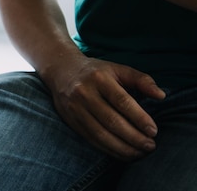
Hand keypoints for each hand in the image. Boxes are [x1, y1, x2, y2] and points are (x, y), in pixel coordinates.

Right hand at [44, 54, 165, 160]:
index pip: (122, 101)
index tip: (154, 131)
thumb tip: (161, 95)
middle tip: (150, 146)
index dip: (139, 118)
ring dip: (123, 147)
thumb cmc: (96, 72)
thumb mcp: (118, 69)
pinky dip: (109, 149)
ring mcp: (75, 108)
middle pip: (112, 121)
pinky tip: (123, 153)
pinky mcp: (70, 120)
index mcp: (99, 78)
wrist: (61, 70)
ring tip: (139, 153)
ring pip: (100, 134)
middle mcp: (84, 93)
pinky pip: (91, 139)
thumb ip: (141, 80)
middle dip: (134, 137)